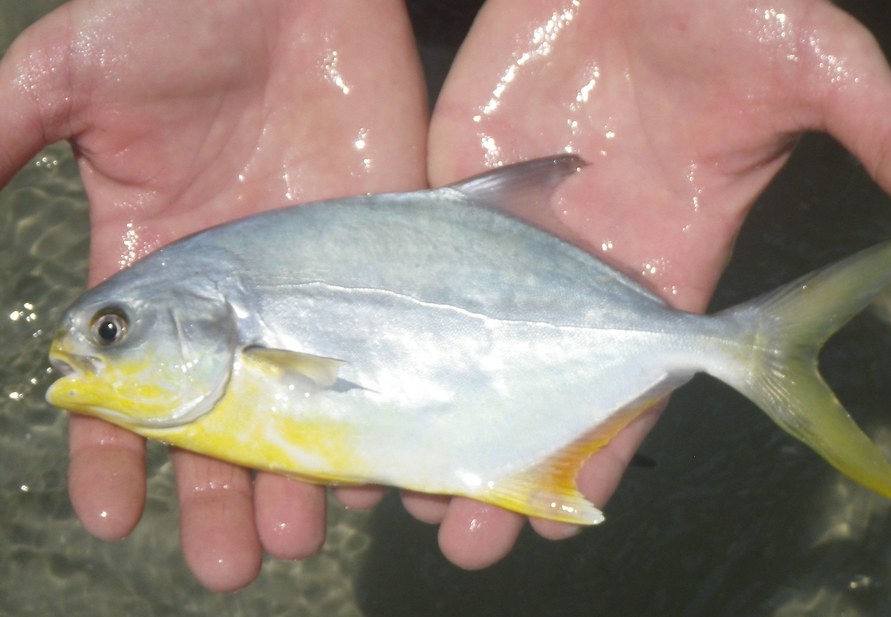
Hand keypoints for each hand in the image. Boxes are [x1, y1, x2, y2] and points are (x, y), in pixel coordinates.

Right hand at [0, 0, 426, 590]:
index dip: (113, 455)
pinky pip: (391, 356)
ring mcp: (318, 287)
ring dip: (303, 478)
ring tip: (298, 535)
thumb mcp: (76, 75)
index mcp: (158, 270)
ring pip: (311, 407)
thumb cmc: (184, 14)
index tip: (111, 517)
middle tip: (228, 564)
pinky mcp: (389, 262)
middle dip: (221, 498)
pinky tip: (386, 471)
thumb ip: (4, 137)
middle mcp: (239, 299)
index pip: (128, 388)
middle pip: (226, 422)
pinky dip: (391, 415)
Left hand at [418, 0, 890, 567]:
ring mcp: (510, 231)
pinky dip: (383, 329)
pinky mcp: (452, 186)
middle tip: (455, 538)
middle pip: (536, 385)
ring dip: (429, 413)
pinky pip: (413, 271)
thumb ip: (885, 133)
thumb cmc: (728, 0)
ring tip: (383, 490)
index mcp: (665, 261)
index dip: (597, 456)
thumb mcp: (813, 62)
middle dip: (500, 464)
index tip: (553, 526)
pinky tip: (348, 381)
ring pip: (463, 345)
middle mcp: (582, 265)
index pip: (629, 385)